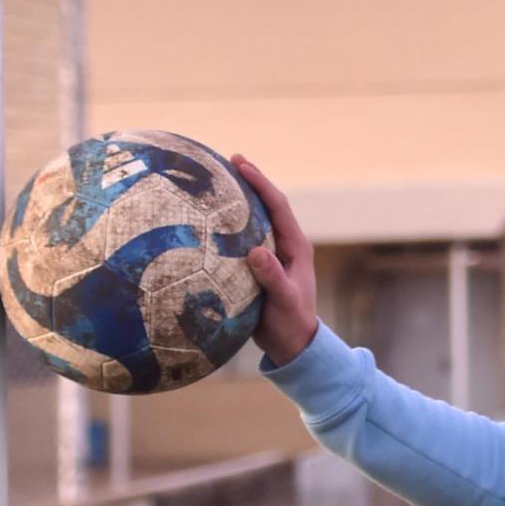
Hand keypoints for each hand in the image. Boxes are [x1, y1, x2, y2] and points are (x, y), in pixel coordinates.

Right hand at [232, 154, 318, 364]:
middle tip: (228, 160)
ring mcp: (271, 255)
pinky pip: (242, 239)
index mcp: (296, 247)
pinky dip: (229, 225)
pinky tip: (208, 221)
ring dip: (239, 200)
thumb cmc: (291, 323)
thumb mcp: (283, 301)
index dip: (261, 182)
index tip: (241, 164)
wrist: (292, 345)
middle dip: (250, 182)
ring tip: (217, 181)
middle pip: (266, 205)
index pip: (278, 206)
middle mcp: (284, 245)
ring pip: (254, 220)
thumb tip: (256, 252)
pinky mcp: (259, 266)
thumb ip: (272, 277)